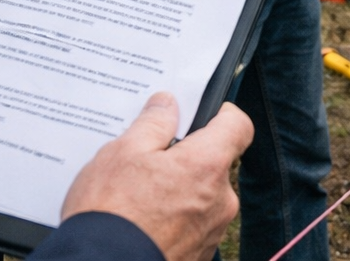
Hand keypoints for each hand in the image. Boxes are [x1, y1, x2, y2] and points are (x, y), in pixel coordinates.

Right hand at [63, 96, 252, 260]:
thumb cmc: (110, 214)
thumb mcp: (123, 152)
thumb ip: (153, 123)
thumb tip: (168, 104)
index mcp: (207, 165)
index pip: (239, 126)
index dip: (221, 115)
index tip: (200, 114)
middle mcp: (220, 200)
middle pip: (214, 164)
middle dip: (186, 159)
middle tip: (149, 162)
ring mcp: (211, 232)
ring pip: (201, 197)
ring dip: (178, 192)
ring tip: (137, 197)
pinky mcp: (198, 255)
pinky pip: (192, 225)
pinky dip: (173, 220)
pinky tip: (142, 222)